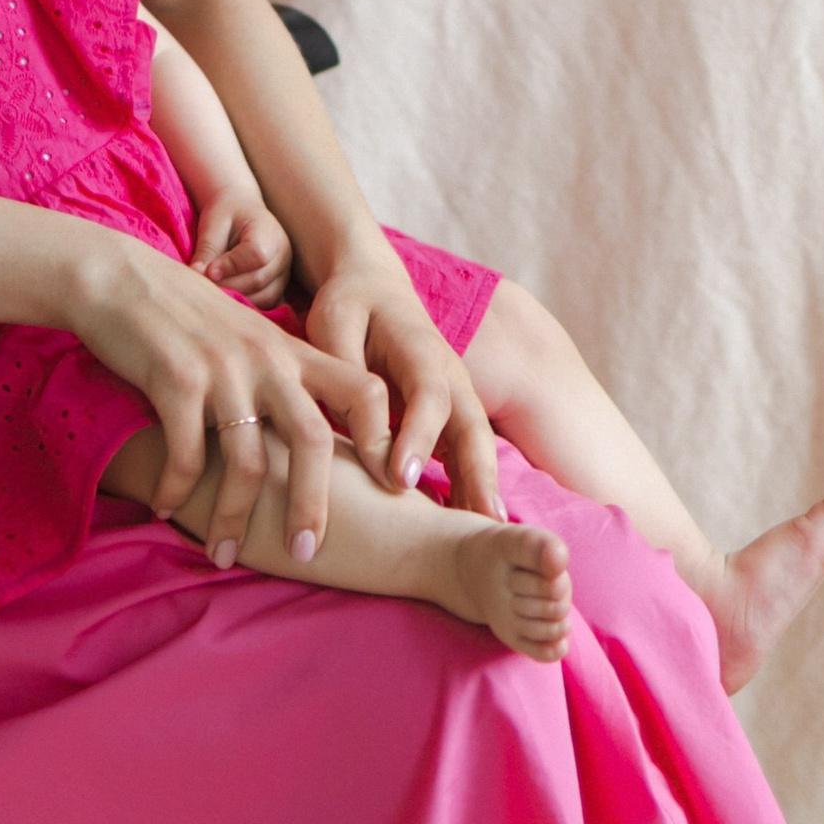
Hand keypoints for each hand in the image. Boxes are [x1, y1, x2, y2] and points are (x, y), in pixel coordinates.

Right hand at [69, 234, 392, 562]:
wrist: (118, 276)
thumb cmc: (182, 314)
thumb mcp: (246, 335)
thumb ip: (279, 374)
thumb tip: (305, 435)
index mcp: (292, 351)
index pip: (364, 391)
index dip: (384, 440)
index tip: (388, 490)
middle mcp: (267, 359)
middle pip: (313, 440)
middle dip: (311, 505)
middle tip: (305, 553)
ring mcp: (222, 370)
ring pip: (247, 461)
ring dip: (235, 518)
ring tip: (223, 554)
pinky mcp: (174, 380)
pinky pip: (187, 454)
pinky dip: (178, 490)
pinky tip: (165, 506)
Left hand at [191, 186, 292, 306]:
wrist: (240, 210)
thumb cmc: (226, 214)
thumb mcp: (212, 224)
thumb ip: (207, 248)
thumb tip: (197, 274)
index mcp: (268, 232)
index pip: (257, 255)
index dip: (230, 267)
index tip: (207, 271)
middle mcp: (283, 254)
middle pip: (259, 279)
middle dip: (228, 286)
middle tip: (203, 287)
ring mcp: (284, 272)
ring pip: (265, 297)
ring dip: (237, 300)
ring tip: (214, 293)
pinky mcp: (278, 286)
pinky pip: (267, 303)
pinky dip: (247, 306)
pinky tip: (229, 301)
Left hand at [303, 245, 501, 514]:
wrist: (374, 286)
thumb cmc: (349, 308)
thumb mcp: (335, 326)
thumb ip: (346, 376)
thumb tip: (361, 441)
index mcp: (420, 348)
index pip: (426, 395)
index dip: (417, 436)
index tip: (401, 480)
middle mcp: (450, 375)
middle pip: (470, 428)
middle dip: (476, 476)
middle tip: (477, 525)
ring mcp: (457, 396)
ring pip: (477, 446)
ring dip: (483, 490)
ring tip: (488, 537)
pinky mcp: (451, 415)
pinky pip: (467, 455)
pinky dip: (472, 489)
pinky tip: (469, 530)